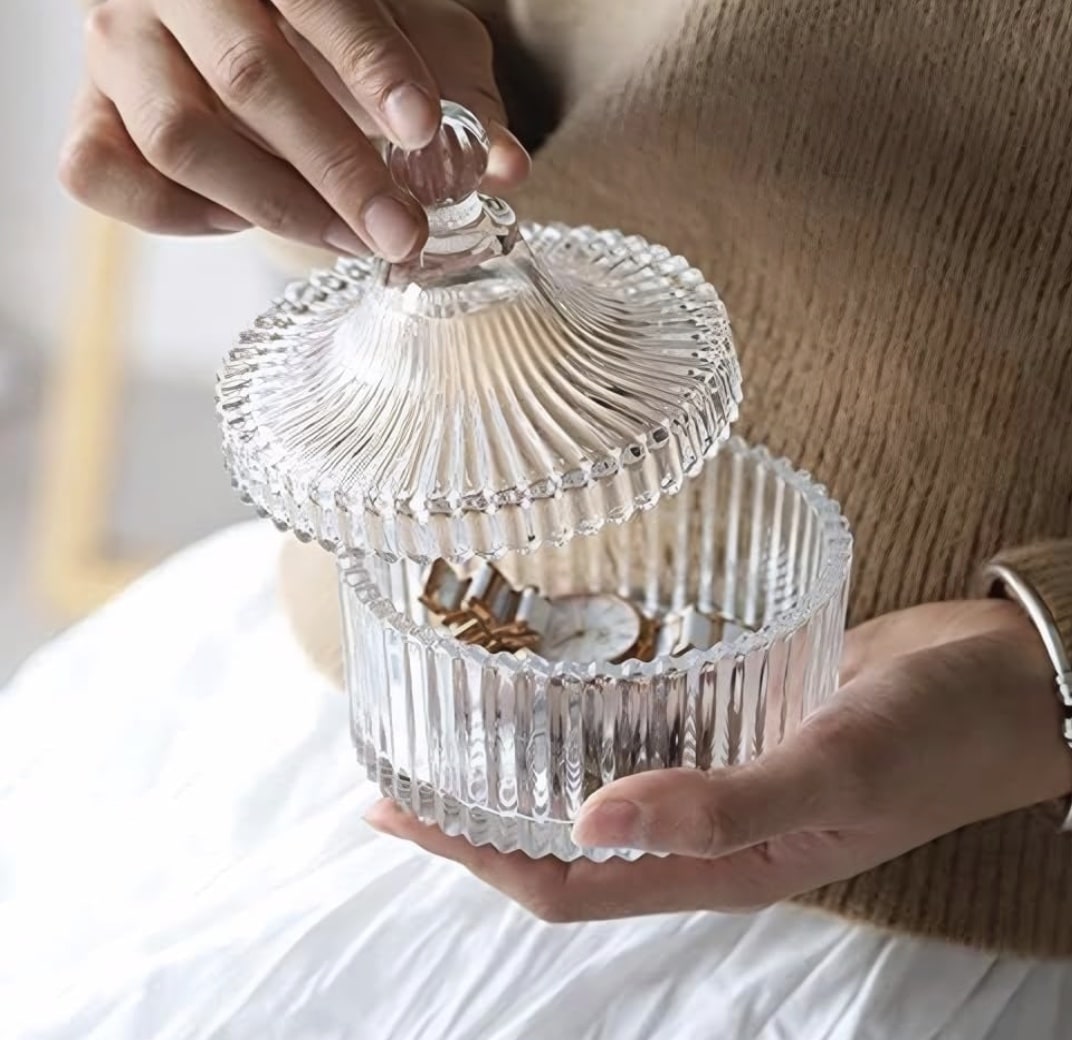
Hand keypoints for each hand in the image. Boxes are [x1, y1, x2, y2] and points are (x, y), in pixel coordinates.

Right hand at [60, 0, 529, 258]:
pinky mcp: (90, 117)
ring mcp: (120, 51)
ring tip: (348, 241)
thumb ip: (459, 101)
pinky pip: (103, 177)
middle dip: (339, 170)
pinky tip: (239, 220)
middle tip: (404, 234)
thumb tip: (508, 168)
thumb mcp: (411, 48)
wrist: (243, 32)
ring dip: (276, 208)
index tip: (422, 130)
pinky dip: (176, 218)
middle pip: (249, 79)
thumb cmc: (338, 41)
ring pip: (178, 137)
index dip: (371, 66)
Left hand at [367, 599, 1071, 921]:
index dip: (471, 856)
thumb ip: (721, 805)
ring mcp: (712, 767)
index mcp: (717, 866)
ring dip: (525, 759)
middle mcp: (702, 824)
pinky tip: (557, 663)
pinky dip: (588, 707)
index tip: (393, 811)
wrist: (1000, 685)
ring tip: (457, 713)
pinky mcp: (730, 714)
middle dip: (474, 811)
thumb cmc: (933, 741)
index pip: (561, 881)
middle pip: (559, 834)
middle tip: (403, 760)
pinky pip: (639, 720)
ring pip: (594, 777)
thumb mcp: (832, 775)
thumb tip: (592, 824)